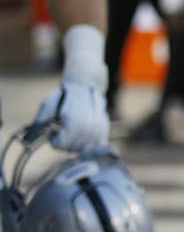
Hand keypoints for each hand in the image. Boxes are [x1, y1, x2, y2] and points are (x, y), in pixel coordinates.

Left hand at [33, 25, 108, 151]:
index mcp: (73, 118)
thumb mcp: (48, 104)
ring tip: (72, 134)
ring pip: (87, 147)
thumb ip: (41, 120)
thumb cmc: (64, 95)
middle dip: (65, 144)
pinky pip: (98, 143)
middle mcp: (88, 123)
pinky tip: (83, 138)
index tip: (52, 133)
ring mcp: (98, 125)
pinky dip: (90, 144)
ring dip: (77, 145)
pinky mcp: (105, 126)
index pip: (63, 143)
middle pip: (74, 147)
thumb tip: (30, 135)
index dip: (55, 142)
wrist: (85, 84)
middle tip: (61, 133)